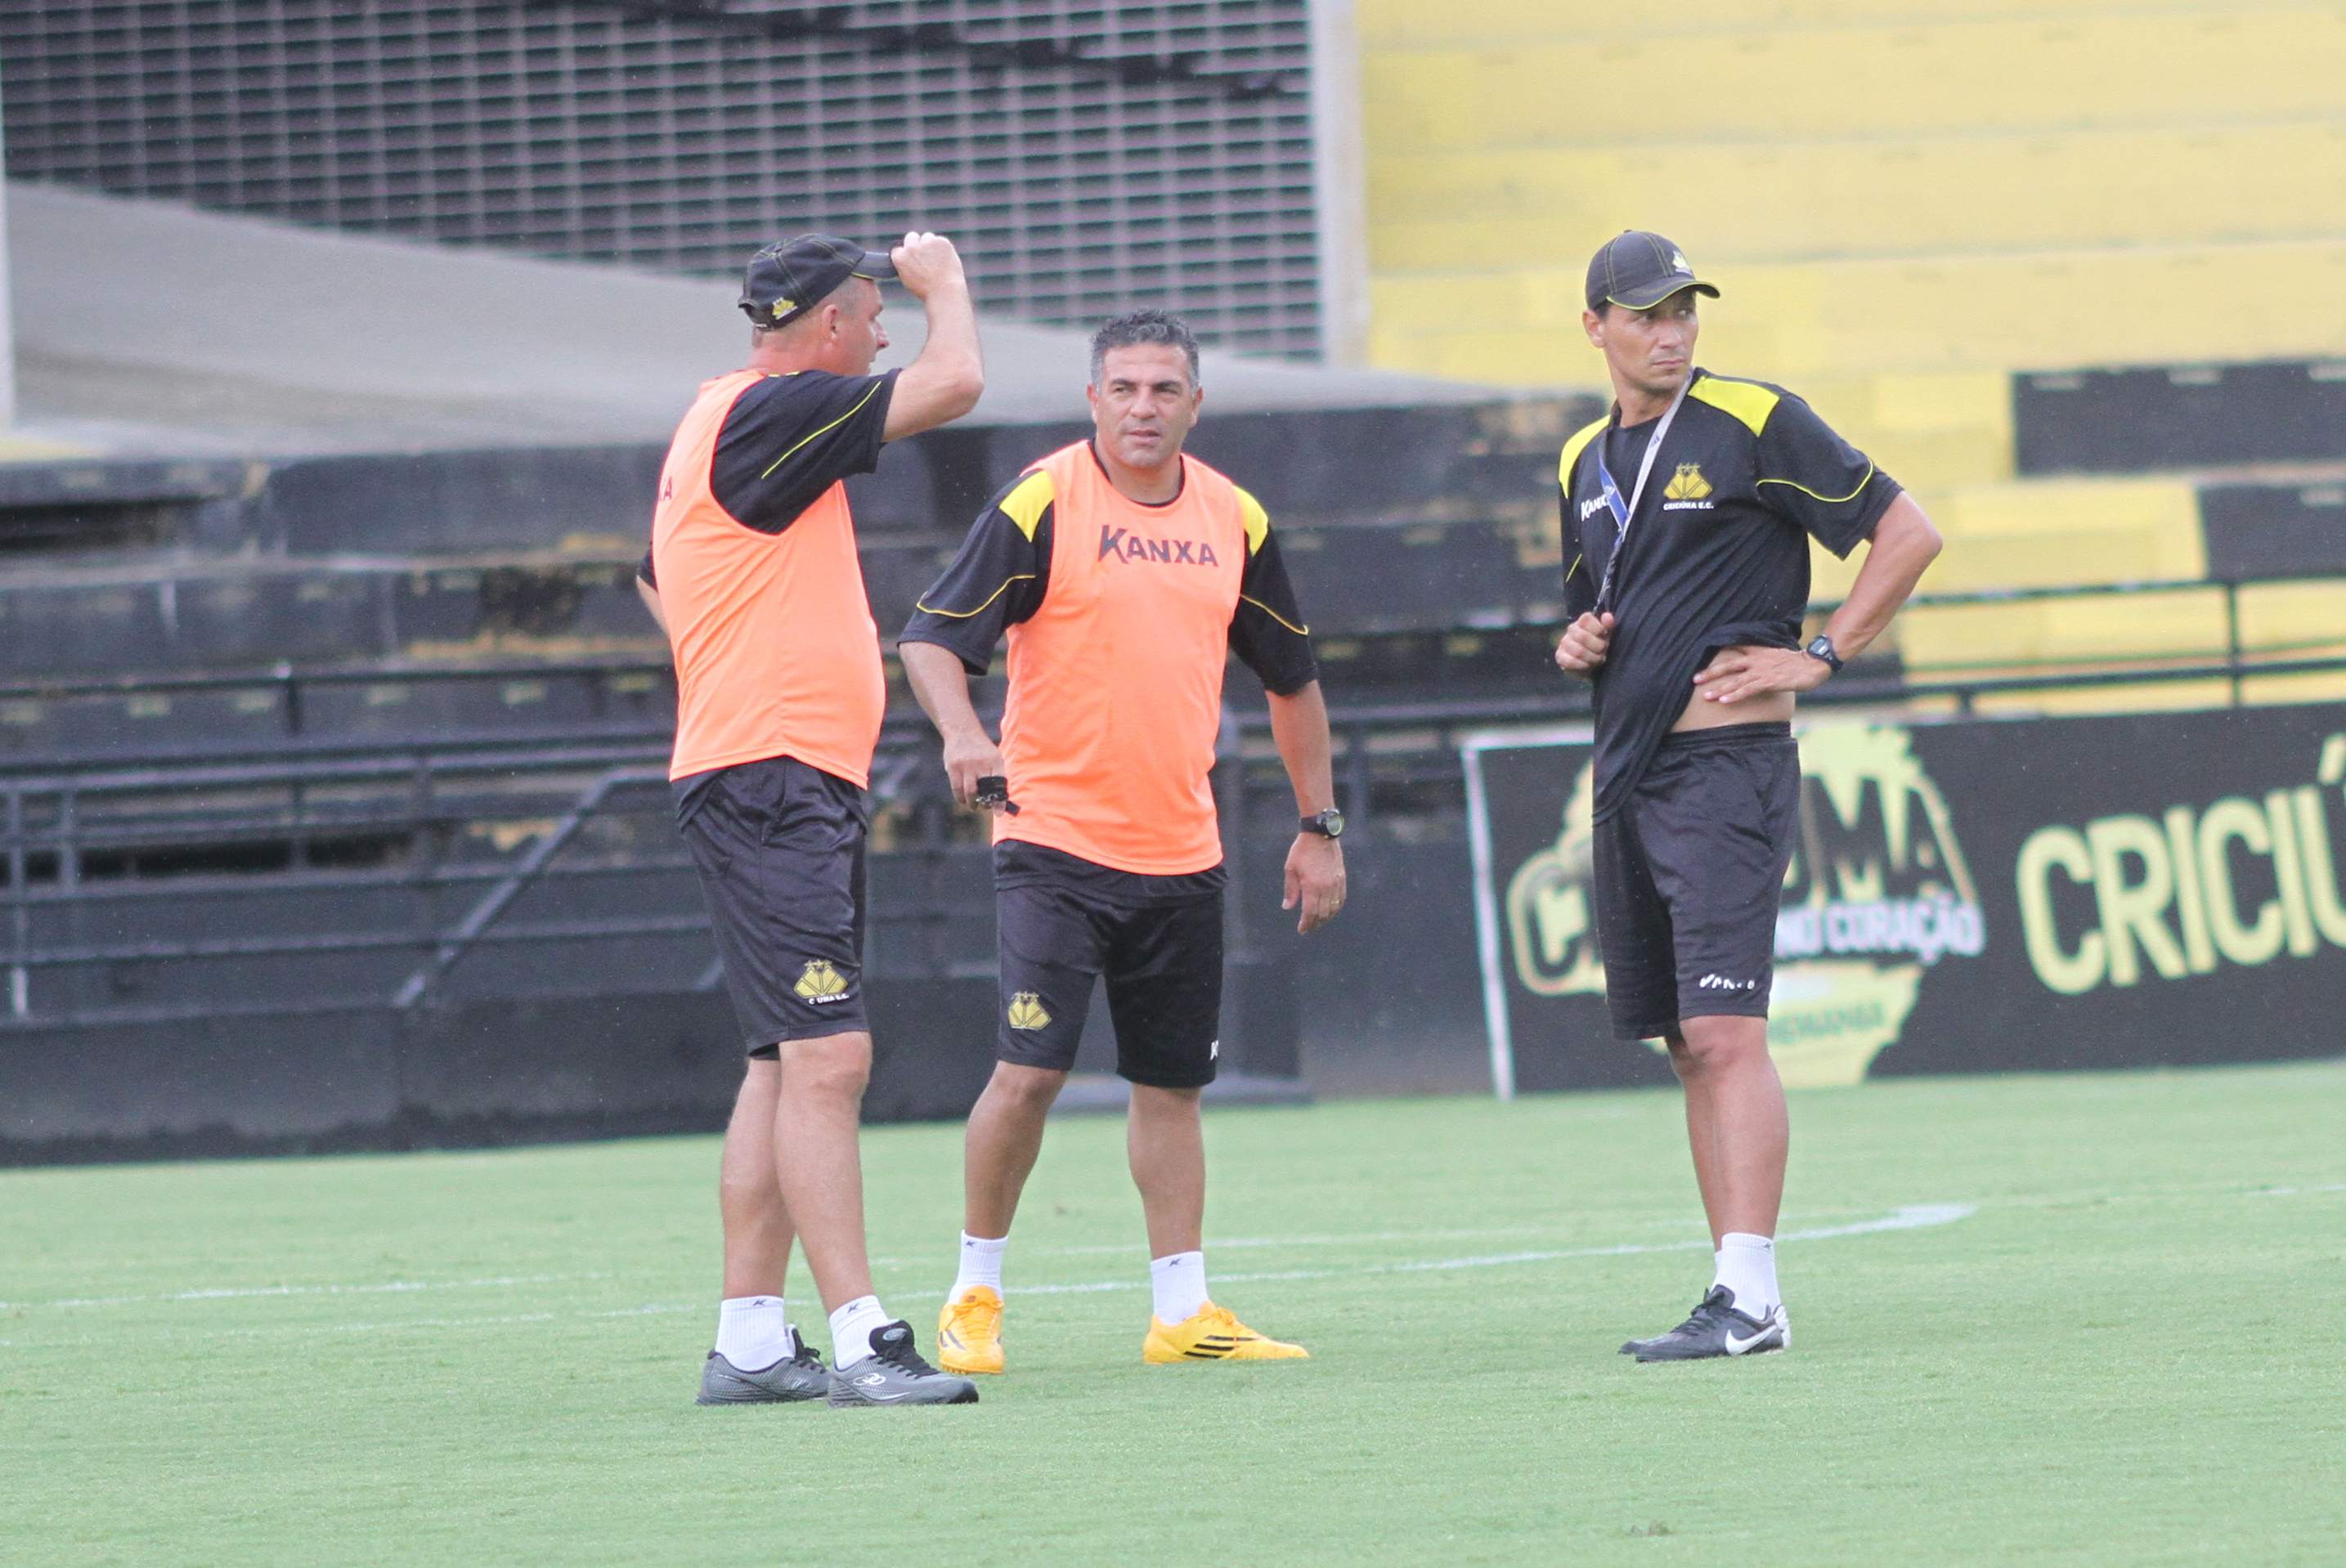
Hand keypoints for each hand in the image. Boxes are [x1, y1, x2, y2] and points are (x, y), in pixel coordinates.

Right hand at [890, 231, 965, 299]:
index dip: (907, 253)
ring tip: (938, 262)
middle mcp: (911, 247)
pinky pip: (941, 241)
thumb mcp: (908, 279)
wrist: (944, 291)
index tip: (913, 258)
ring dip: (931, 245)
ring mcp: (926, 243)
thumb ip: (906, 265)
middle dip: (917, 243)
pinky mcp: (940, 241)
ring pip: (927, 237)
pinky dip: (943, 248)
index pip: (899, 248)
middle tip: (926, 255)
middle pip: (911, 237)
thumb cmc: (927, 291)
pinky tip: (946, 260)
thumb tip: (908, 257)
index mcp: (900, 257)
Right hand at [940, 727, 1004, 809]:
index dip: (999, 801)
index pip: (999, 784)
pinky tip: (963, 800)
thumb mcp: (994, 756)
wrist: (962, 731)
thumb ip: (996, 775)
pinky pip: (957, 788)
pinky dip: (960, 798)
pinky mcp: (953, 767)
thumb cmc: (981, 749)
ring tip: (973, 806)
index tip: (998, 812)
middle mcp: (981, 763)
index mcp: (995, 761)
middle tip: (983, 807)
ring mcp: (966, 765)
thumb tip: (998, 800)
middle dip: (984, 804)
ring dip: (972, 803)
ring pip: (970, 792)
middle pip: (984, 790)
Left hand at [1282, 834, 1345, 934]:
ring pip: (1334, 909)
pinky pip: (1341, 899)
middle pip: (1323, 914)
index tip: (1302, 929)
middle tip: (1308, 928)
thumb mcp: (1290, 869)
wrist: (1320, 835)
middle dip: (1315, 923)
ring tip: (1318, 921)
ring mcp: (1336, 883)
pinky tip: (1330, 911)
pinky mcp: (1342, 879)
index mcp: (1312, 886)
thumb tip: (1287, 907)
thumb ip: (1290, 890)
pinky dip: (1336, 909)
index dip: (1306, 924)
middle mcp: (1326, 887)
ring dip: (1326, 918)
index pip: (1310, 912)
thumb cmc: (1302, 851)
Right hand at [1553, 611, 1613, 677]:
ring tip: (1597, 659)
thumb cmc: (1598, 645)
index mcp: (1583, 621)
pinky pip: (1570, 662)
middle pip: (1582, 636)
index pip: (1586, 619)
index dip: (1597, 628)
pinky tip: (1588, 665)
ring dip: (1592, 658)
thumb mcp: (1606, 635)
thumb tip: (1607, 616)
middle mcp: (1571, 630)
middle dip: (1597, 646)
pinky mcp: (1560, 656)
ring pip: (1578, 651)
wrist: (1588, 663)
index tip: (1604, 635)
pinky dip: (1583, 665)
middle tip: (1603, 651)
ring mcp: (1564, 643)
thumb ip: (1608, 625)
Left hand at [1691, 644, 1831, 703]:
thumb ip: (1760, 657)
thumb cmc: (1796, 661)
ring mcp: (1762, 671)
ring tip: (1706, 696)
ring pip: (1736, 680)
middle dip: (1711, 673)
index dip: (1717, 656)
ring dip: (1720, 688)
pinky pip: (1749, 689)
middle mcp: (1756, 660)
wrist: (1814, 663)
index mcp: (1757, 652)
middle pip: (1729, 666)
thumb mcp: (1775, 655)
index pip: (1733, 651)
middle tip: (1695, 679)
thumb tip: (1750, 664)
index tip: (1700, 661)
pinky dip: (1736, 695)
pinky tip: (1724, 700)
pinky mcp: (1769, 681)